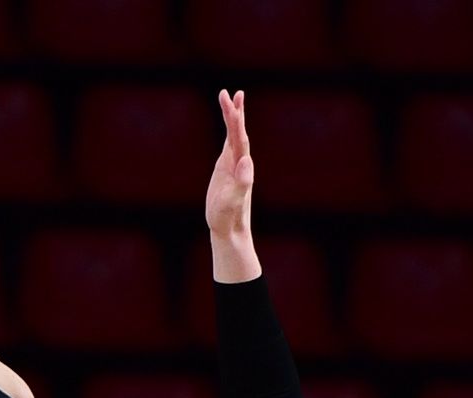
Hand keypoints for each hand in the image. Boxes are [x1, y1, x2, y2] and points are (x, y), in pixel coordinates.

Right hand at [206, 89, 253, 237]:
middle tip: (230, 93)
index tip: (229, 102)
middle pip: (237, 131)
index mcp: (240, 166)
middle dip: (234, 112)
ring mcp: (233, 164)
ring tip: (232, 98)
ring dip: (233, 117)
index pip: (238, 136)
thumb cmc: (229, 218)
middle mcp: (239, 161)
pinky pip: (228, 144)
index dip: (234, 118)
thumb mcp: (233, 201)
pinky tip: (228, 124)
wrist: (230, 229)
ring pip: (234, 135)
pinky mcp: (226, 169)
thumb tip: (246, 160)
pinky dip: (228, 131)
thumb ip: (242, 182)